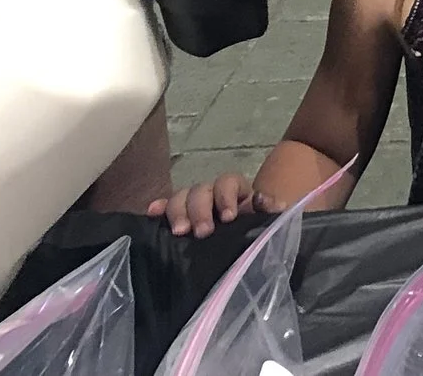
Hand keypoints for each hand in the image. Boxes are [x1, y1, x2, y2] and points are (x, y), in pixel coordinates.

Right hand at [149, 173, 266, 236]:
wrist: (247, 241)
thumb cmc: (258, 228)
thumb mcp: (269, 219)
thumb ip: (271, 209)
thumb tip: (263, 201)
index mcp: (236, 191)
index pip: (228, 182)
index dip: (226, 196)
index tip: (228, 217)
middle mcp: (212, 194)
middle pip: (201, 190)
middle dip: (200, 209)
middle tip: (201, 232)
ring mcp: (193, 205)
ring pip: (181, 197)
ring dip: (178, 212)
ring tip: (178, 232)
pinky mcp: (179, 219)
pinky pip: (165, 208)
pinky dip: (159, 208)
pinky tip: (152, 213)